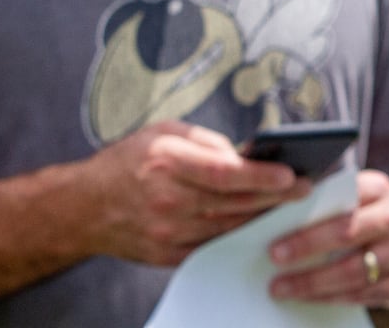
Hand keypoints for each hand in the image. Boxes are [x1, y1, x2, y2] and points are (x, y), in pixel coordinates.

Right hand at [85, 120, 308, 265]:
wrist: (82, 207)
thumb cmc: (130, 161)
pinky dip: (240, 234)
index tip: (290, 173)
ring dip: (264, 216)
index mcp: (165, 163)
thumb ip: (209, 143)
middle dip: (275, 196)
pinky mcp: (166, 255)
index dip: (260, 175)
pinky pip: (213, 245)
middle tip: (306, 188)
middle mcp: (165, 201)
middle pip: (233, 202)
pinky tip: (262, 223)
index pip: (222, 173)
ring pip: (228, 226)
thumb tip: (251, 155)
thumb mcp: (166, 133)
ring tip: (292, 203)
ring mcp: (165, 233)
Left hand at [267, 169, 388, 312]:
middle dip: (306, 250)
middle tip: (274, 263)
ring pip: (354, 272)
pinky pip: (365, 294)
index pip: (341, 204)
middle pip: (348, 235)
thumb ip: (324, 201)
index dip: (308, 226)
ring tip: (283, 289)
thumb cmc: (364, 216)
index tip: (274, 245)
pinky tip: (310, 298)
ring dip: (313, 283)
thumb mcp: (352, 198)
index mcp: (380, 189)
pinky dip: (332, 298)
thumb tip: (275, 215)